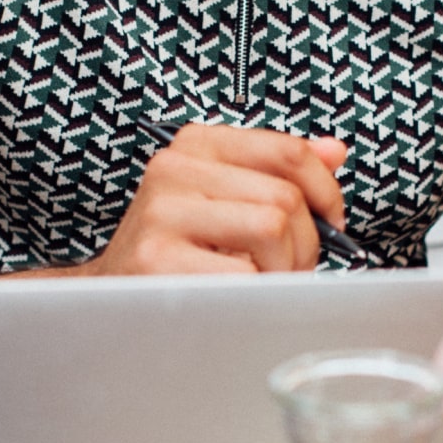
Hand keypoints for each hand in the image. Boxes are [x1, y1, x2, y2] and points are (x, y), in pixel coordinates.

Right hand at [90, 124, 349, 274]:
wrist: (108, 296)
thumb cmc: (177, 249)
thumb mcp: (225, 197)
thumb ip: (278, 172)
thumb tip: (334, 151)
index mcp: (198, 143)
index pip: (288, 151)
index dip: (326, 191)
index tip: (330, 221)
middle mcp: (175, 168)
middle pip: (286, 197)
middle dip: (305, 244)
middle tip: (289, 268)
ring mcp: (162, 212)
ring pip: (272, 229)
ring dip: (283, 270)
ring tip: (262, 282)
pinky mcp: (156, 260)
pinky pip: (244, 276)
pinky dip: (255, 295)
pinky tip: (234, 299)